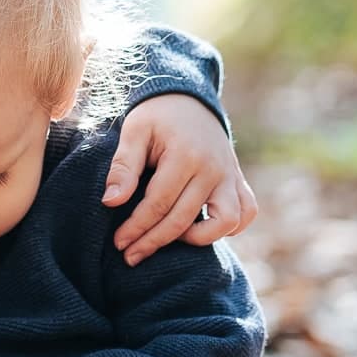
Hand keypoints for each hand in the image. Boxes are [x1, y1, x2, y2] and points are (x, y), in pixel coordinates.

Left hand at [104, 93, 258, 265]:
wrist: (188, 101)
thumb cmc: (156, 117)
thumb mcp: (134, 132)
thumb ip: (123, 166)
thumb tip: (110, 202)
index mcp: (186, 156)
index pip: (158, 204)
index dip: (136, 227)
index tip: (118, 243)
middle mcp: (214, 169)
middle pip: (183, 219)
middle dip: (153, 242)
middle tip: (129, 255)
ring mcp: (230, 176)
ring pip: (225, 223)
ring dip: (197, 239)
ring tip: (167, 238)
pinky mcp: (239, 181)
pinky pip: (246, 213)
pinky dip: (230, 227)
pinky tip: (199, 230)